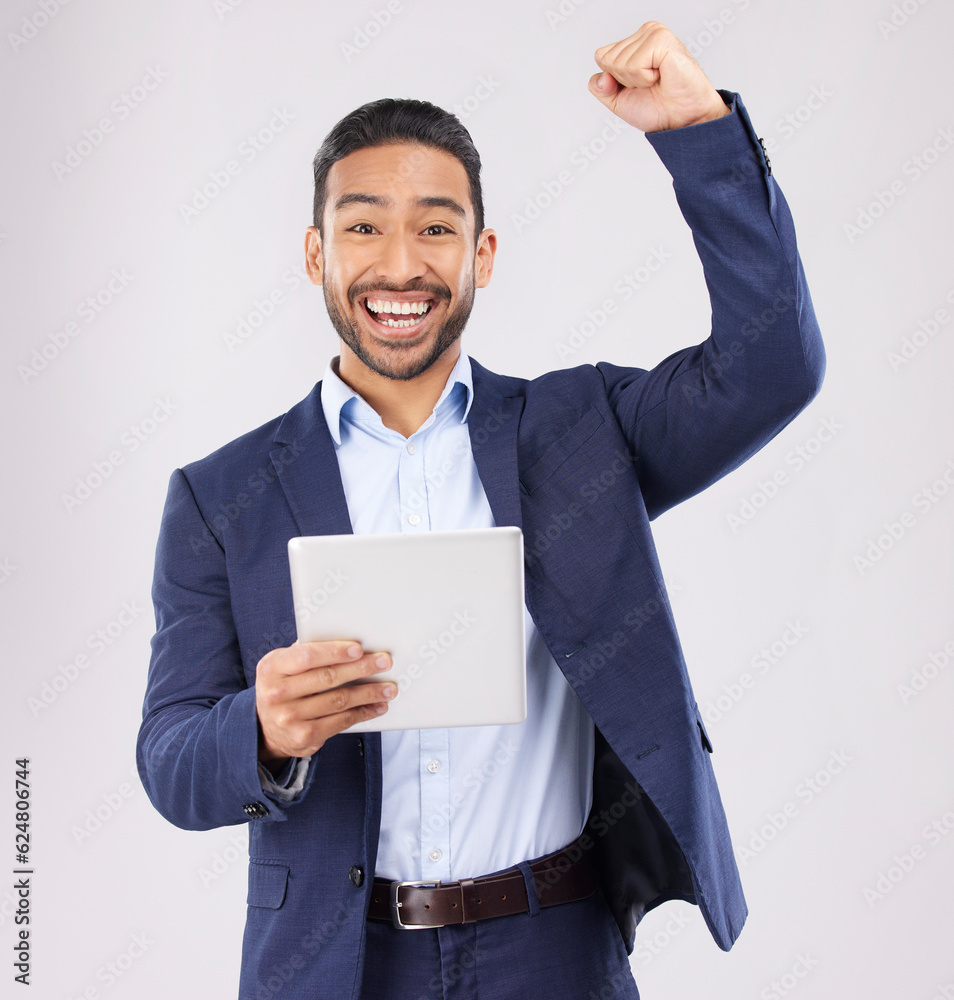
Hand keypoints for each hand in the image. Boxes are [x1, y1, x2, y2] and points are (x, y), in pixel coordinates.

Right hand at [255, 640, 396, 762]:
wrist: (266, 728)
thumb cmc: (284, 686)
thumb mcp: (284, 666)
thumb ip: (307, 652)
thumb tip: (347, 641)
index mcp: (272, 668)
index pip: (307, 656)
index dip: (334, 651)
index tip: (359, 649)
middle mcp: (277, 694)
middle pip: (328, 678)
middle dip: (361, 668)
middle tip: (384, 662)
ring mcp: (290, 718)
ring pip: (339, 701)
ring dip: (369, 693)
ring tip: (389, 687)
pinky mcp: (305, 736)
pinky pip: (341, 721)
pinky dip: (363, 712)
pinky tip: (377, 706)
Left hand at [587, 21, 729, 132]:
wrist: (682, 119)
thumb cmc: (658, 108)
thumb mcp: (618, 101)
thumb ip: (600, 88)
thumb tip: (602, 75)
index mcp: (633, 43)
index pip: (601, 57)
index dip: (614, 80)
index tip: (637, 86)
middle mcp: (643, 34)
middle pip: (608, 60)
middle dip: (625, 81)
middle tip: (649, 85)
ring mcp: (653, 33)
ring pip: (619, 62)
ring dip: (637, 80)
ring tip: (657, 80)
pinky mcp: (662, 39)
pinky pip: (634, 64)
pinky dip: (645, 78)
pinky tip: (661, 75)